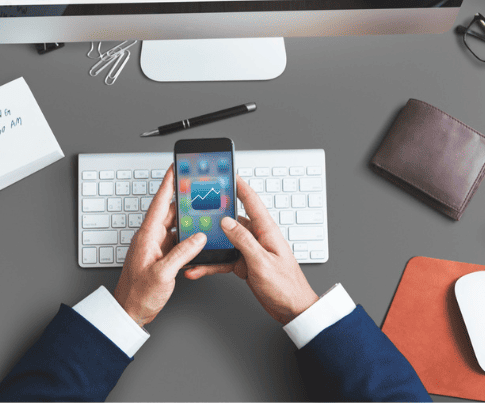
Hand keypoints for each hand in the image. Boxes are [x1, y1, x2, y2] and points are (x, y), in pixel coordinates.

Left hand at [114, 165, 207, 326]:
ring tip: (202, 212)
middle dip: (184, 200)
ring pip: (174, 227)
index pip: (159, 202)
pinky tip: (197, 239)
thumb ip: (182, 253)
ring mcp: (155, 247)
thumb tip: (198, 237)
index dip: (168, 183)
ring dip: (187, 220)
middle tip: (198, 188)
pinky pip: (176, 241)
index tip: (175, 167)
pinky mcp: (160, 257)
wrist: (129, 313)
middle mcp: (150, 238)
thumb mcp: (163, 273)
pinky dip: (187, 238)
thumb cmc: (138, 295)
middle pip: (170, 212)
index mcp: (147, 236)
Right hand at [184, 175, 318, 324]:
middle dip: (215, 214)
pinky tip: (199, 268)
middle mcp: (258, 237)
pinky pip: (224, 259)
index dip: (240, 186)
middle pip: (233, 220)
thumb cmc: (286, 286)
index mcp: (266, 231)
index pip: (252, 202)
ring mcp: (250, 250)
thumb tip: (227, 222)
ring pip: (225, 241)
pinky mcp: (244, 264)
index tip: (228, 174)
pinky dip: (211, 264)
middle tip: (197, 207)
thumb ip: (244, 240)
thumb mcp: (262, 262)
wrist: (292, 309)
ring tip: (192, 243)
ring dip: (209, 244)